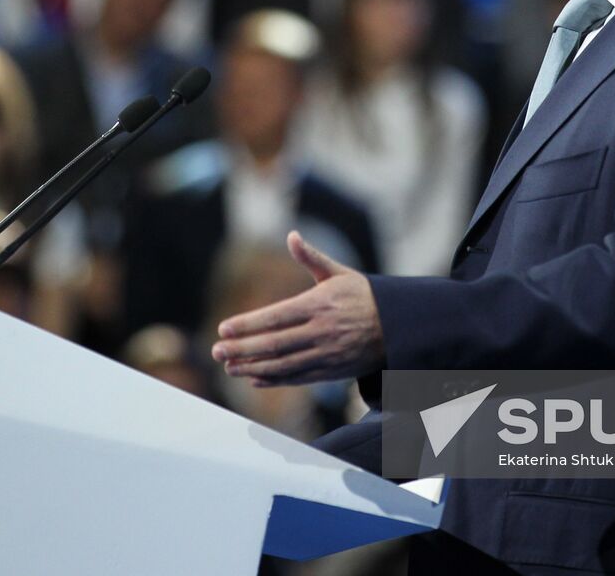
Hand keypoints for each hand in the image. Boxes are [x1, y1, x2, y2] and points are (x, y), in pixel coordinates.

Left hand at [211, 232, 384, 386]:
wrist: (398, 326)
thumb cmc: (363, 295)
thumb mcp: (339, 273)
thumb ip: (311, 258)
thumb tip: (291, 235)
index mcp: (319, 304)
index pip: (276, 316)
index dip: (248, 324)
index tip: (224, 328)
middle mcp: (322, 331)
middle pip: (275, 344)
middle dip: (243, 348)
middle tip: (217, 351)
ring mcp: (327, 354)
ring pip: (283, 364)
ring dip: (253, 367)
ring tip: (229, 366)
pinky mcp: (332, 371)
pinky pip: (298, 378)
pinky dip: (274, 379)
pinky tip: (254, 377)